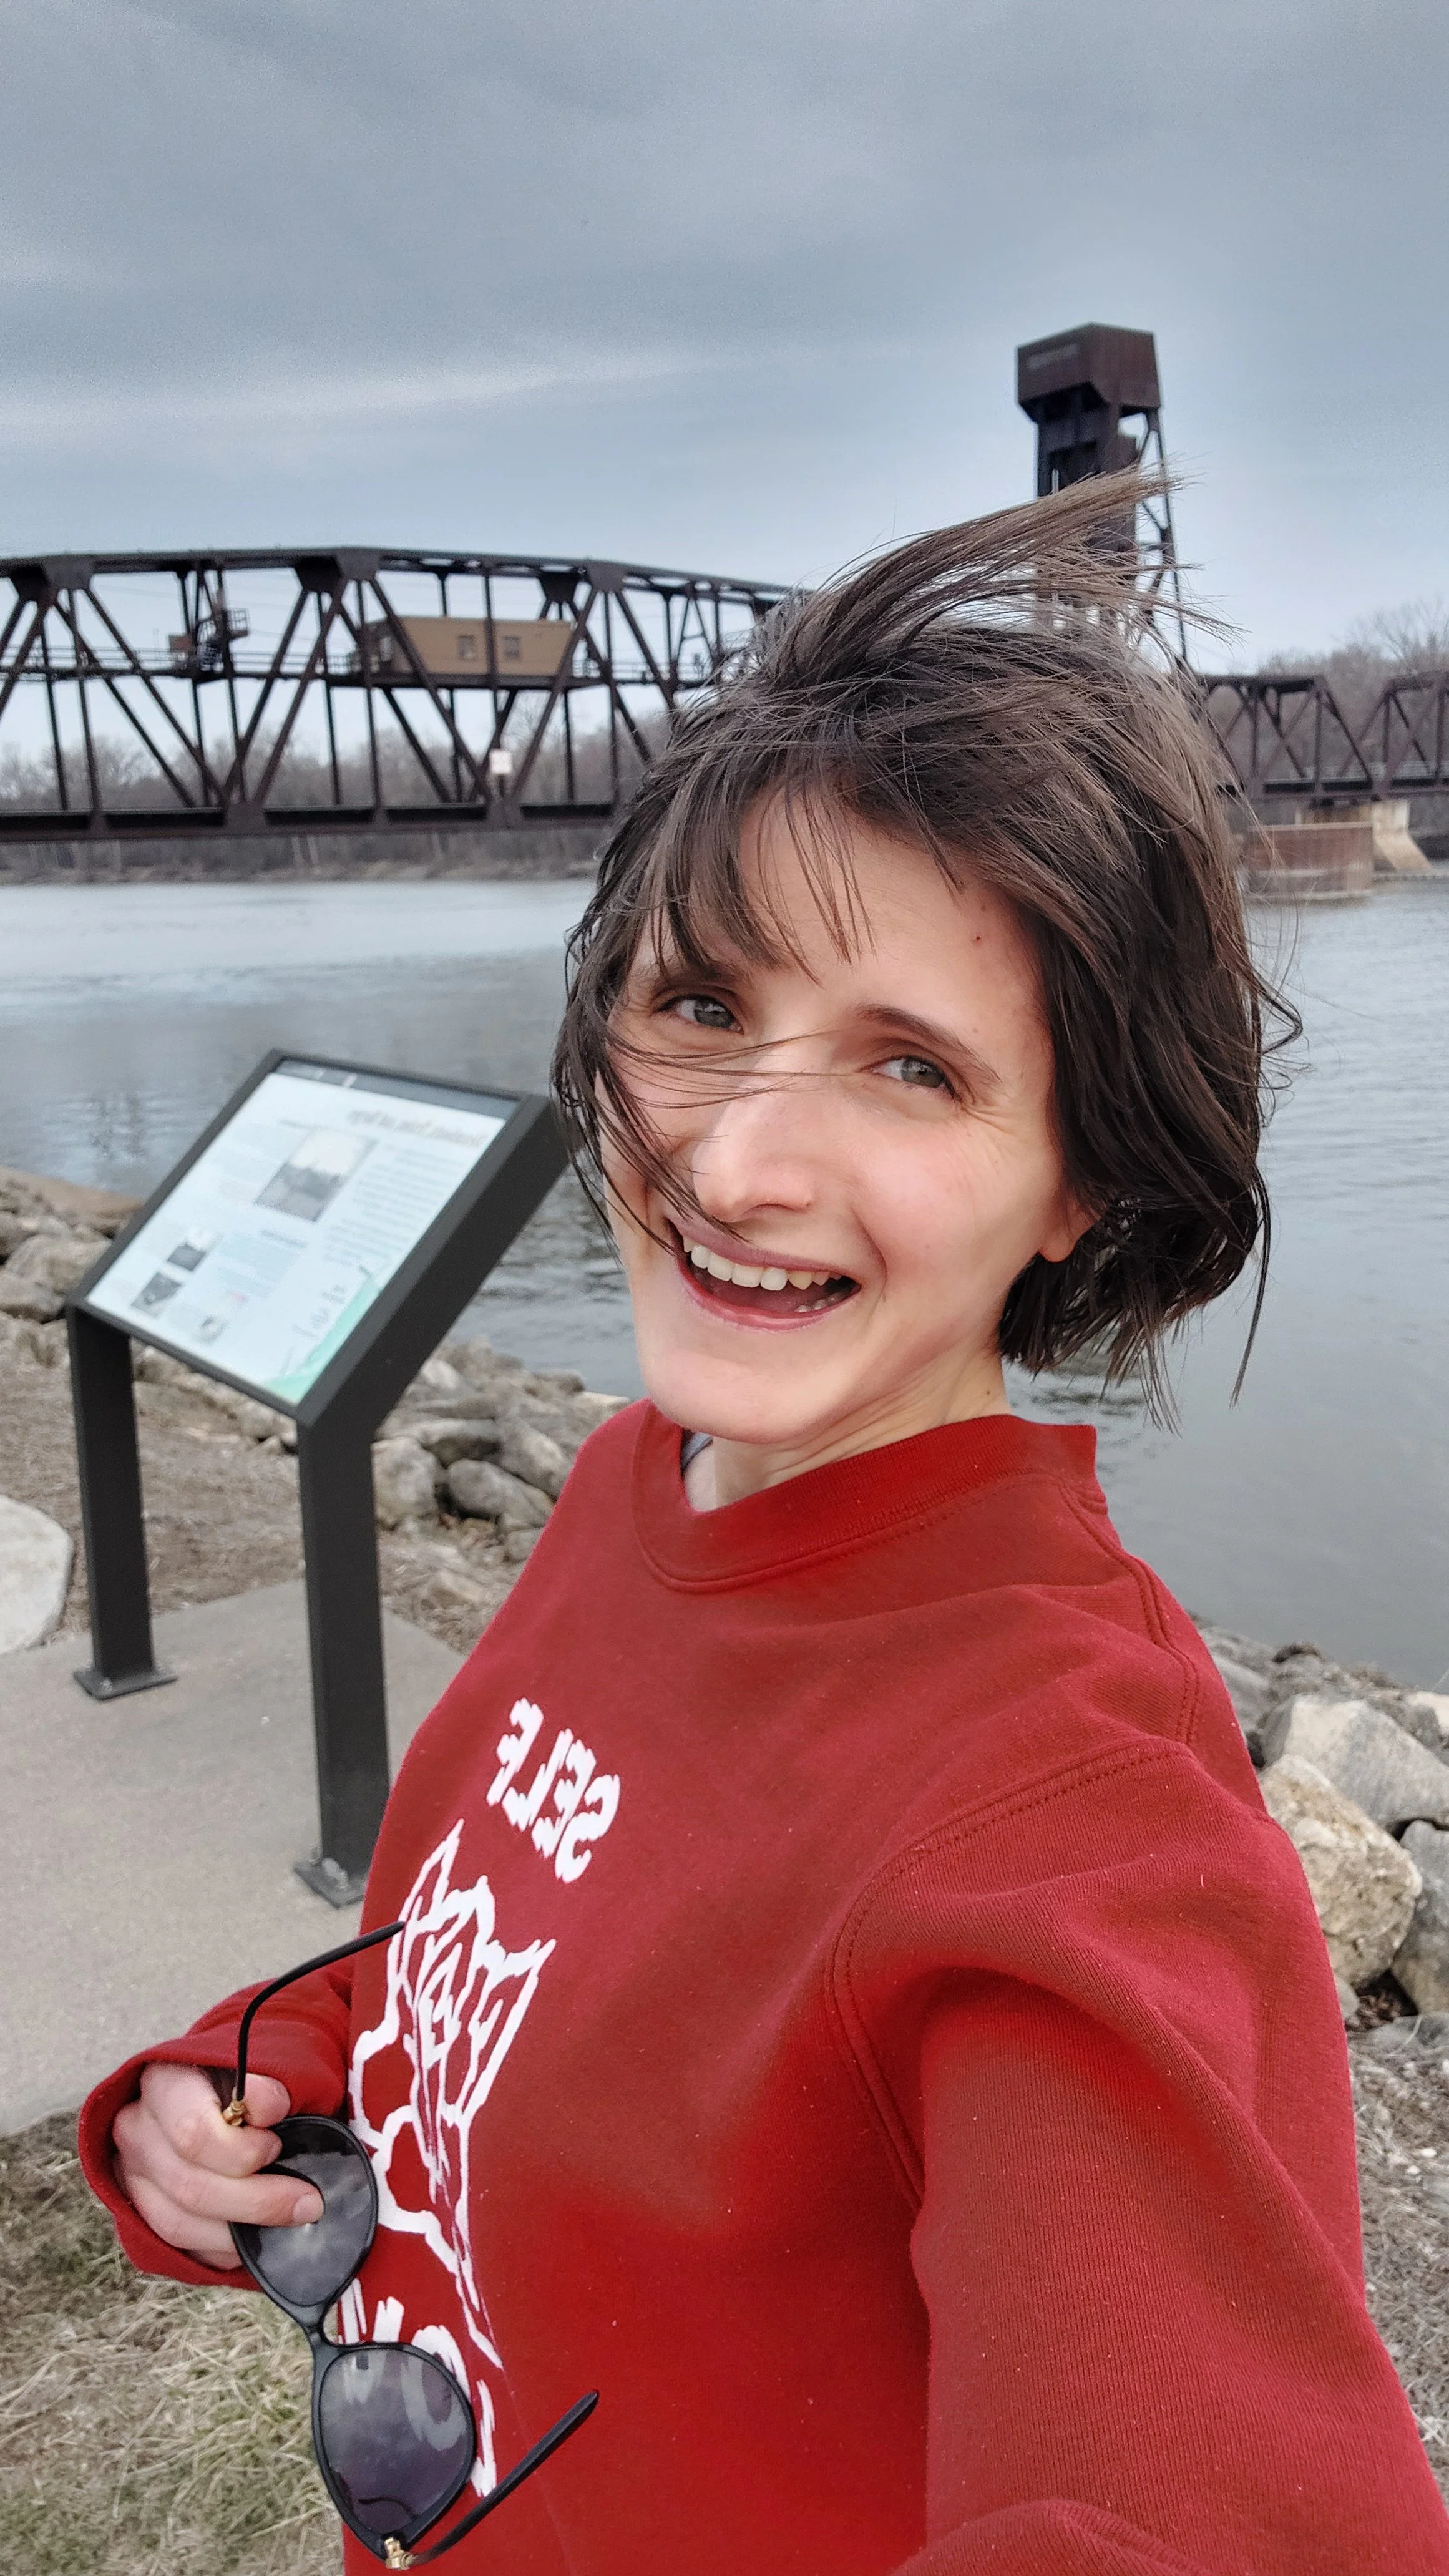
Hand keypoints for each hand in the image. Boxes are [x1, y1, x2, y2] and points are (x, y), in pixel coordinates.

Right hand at [112, 2063, 322, 2267]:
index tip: (277, 2145)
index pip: (192, 2132)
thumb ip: (265, 2083)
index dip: (242, 2150)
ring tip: (288, 2220)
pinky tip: (255, 2238)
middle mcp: (137, 2129)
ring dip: (241, 2232)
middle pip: (190, 2187)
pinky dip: (221, 2249)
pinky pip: (178, 2245)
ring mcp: (133, 2173)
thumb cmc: (243, 2078)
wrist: (216, 2091)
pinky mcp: (141, 2207)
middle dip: (257, 2201)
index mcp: (163, 2083)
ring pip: (179, 2224)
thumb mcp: (259, 2063)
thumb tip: (267, 2109)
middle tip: (308, 2201)